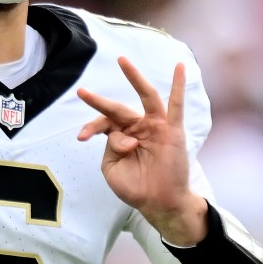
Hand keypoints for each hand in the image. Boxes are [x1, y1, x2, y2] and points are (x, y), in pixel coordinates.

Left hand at [78, 57, 205, 244]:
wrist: (159, 202)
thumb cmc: (136, 187)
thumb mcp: (112, 168)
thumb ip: (111, 148)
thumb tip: (125, 136)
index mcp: (122, 136)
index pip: (105, 122)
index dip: (91, 126)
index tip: (82, 137)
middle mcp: (138, 127)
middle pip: (117, 109)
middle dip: (99, 103)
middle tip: (82, 92)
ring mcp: (156, 126)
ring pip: (145, 97)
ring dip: (134, 78)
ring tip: (121, 61)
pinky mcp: (172, 130)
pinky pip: (176, 105)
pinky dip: (178, 86)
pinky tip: (180, 67)